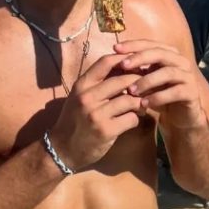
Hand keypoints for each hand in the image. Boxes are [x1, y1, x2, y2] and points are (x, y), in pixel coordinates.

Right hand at [48, 53, 144, 170]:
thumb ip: (97, 83)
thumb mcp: (79, 96)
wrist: (63, 149)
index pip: (106, 62)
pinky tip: (132, 120)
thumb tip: (124, 68)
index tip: (136, 63)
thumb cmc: (74, 120)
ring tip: (141, 106)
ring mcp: (96, 114)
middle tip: (146, 87)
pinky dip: (135, 119)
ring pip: (130, 99)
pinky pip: (131, 119)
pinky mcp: (106, 130)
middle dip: (138, 82)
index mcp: (81, 85)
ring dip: (139, 103)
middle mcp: (87, 97)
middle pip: (123, 80)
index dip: (124, 59)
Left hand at [112, 39, 205, 130]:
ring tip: (131, 91)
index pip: (150, 43)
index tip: (115, 48)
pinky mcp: (192, 93)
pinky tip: (144, 104)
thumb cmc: (158, 96)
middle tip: (123, 65)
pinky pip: (175, 91)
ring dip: (147, 81)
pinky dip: (158, 97)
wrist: (179, 118)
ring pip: (168, 72)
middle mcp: (180, 61)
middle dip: (140, 58)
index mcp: (168, 54)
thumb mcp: (144, 81)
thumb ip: (134, 70)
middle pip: (160, 53)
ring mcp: (188, 76)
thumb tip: (111, 60)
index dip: (133, 44)